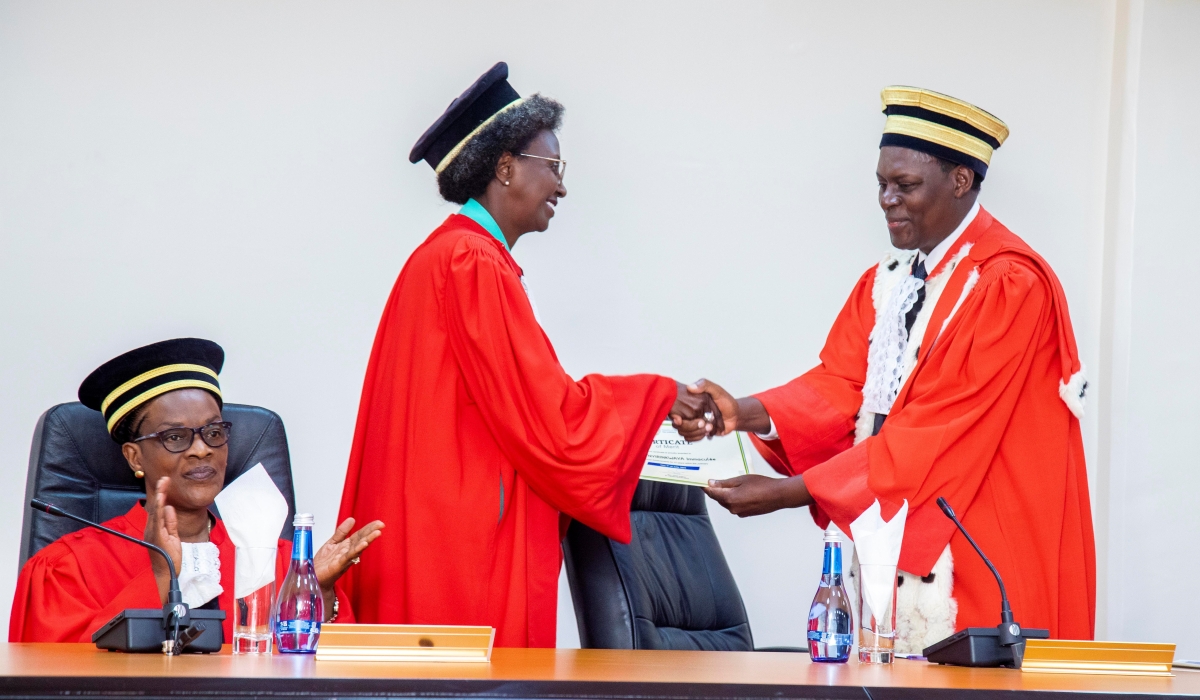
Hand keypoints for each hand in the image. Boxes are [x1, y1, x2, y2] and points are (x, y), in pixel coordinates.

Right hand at [143, 476, 182, 602]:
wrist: (166, 574)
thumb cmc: (168, 557)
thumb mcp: (173, 536)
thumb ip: (171, 522)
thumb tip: (169, 507)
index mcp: (155, 528)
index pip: (158, 508)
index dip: (161, 495)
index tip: (166, 482)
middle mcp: (151, 529)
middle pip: (155, 507)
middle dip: (160, 492)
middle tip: (165, 478)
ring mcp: (152, 533)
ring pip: (155, 512)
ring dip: (159, 497)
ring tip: (163, 485)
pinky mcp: (156, 537)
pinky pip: (157, 521)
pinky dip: (158, 510)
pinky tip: (161, 501)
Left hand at [314, 517, 383, 616]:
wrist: (312, 577)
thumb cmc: (323, 563)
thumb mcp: (332, 543)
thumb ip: (341, 532)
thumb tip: (352, 519)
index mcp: (347, 546)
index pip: (360, 535)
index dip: (369, 528)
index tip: (378, 522)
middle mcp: (348, 552)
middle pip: (361, 540)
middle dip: (371, 532)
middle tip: (381, 525)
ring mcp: (344, 559)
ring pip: (358, 548)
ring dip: (368, 540)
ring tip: (377, 533)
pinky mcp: (338, 565)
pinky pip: (348, 557)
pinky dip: (356, 550)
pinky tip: (363, 544)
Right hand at [669, 381, 722, 440]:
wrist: (735, 416)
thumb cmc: (727, 402)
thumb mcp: (717, 390)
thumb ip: (705, 385)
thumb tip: (691, 387)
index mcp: (691, 402)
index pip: (677, 410)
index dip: (677, 416)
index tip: (679, 420)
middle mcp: (689, 412)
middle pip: (679, 424)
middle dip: (691, 426)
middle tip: (703, 422)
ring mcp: (693, 422)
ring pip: (683, 432)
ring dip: (697, 432)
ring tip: (709, 427)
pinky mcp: (697, 431)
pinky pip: (690, 438)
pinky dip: (698, 437)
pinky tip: (706, 432)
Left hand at [703, 474, 811, 516]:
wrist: (778, 496)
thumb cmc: (762, 485)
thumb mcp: (741, 479)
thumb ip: (725, 482)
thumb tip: (712, 483)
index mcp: (729, 498)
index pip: (711, 493)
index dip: (704, 487)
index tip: (699, 481)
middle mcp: (732, 508)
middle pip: (718, 498)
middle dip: (715, 490)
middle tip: (713, 479)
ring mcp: (739, 512)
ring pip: (727, 502)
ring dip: (725, 494)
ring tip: (728, 483)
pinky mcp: (745, 513)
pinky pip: (735, 505)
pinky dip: (733, 498)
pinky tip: (739, 490)